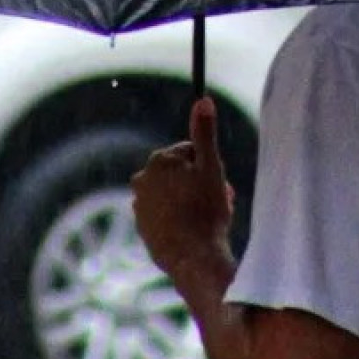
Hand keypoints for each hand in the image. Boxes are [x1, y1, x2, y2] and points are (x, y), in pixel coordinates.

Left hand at [132, 97, 235, 282]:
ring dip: (190, 202)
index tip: (218, 183)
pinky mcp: (143, 229)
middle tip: (218, 202)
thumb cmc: (205, 211)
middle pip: (180, 174)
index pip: (190, 152)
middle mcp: (142, 181)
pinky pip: (166, 216)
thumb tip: (202, 99)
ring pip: (173, 196)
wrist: (194, 259)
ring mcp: (140, 207)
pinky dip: (179, 220)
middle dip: (199, 184)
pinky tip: (193, 232)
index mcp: (158, 161)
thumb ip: (204, 133)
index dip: (208, 167)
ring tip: (207, 219)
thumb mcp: (211, 167)